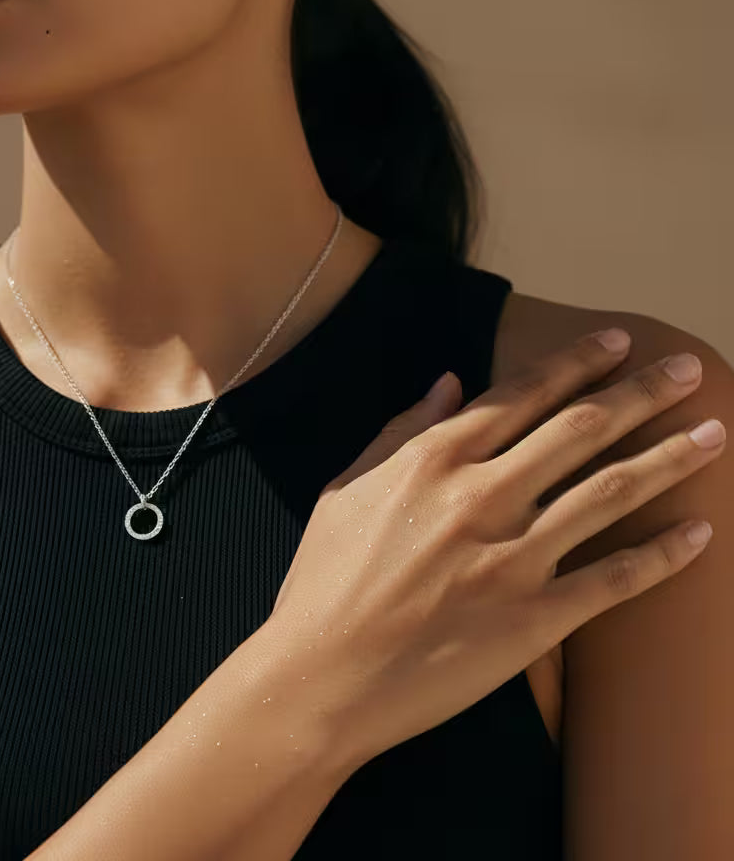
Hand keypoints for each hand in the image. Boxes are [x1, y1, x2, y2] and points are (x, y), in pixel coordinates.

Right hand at [265, 329, 723, 770]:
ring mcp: (511, 557)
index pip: (521, 394)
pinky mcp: (533, 619)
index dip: (575, 362)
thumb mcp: (346, 487)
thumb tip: (451, 382)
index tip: (616, 340)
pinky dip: (663, 555)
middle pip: (580, 429)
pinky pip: (613, 580)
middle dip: (641, 392)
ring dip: (669, 457)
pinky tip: (699, 533)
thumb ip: (401, 430)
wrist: (322, 675)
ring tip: (716, 433)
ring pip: (609, 492)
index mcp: (432, 459)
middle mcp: (480, 496)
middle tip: (689, 367)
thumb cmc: (324, 578)